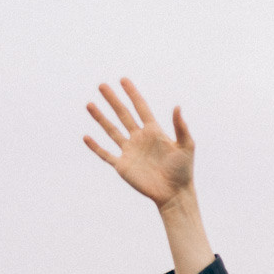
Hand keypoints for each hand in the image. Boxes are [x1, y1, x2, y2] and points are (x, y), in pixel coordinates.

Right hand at [83, 77, 194, 209]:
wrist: (174, 194)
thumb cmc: (183, 171)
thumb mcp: (186, 146)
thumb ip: (180, 127)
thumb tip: (177, 106)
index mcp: (154, 132)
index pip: (141, 107)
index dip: (132, 93)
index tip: (123, 80)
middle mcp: (139, 138)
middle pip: (123, 114)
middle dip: (113, 100)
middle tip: (102, 85)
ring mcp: (129, 151)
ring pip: (111, 131)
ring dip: (100, 118)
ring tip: (90, 104)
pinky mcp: (123, 166)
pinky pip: (106, 154)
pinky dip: (96, 146)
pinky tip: (86, 137)